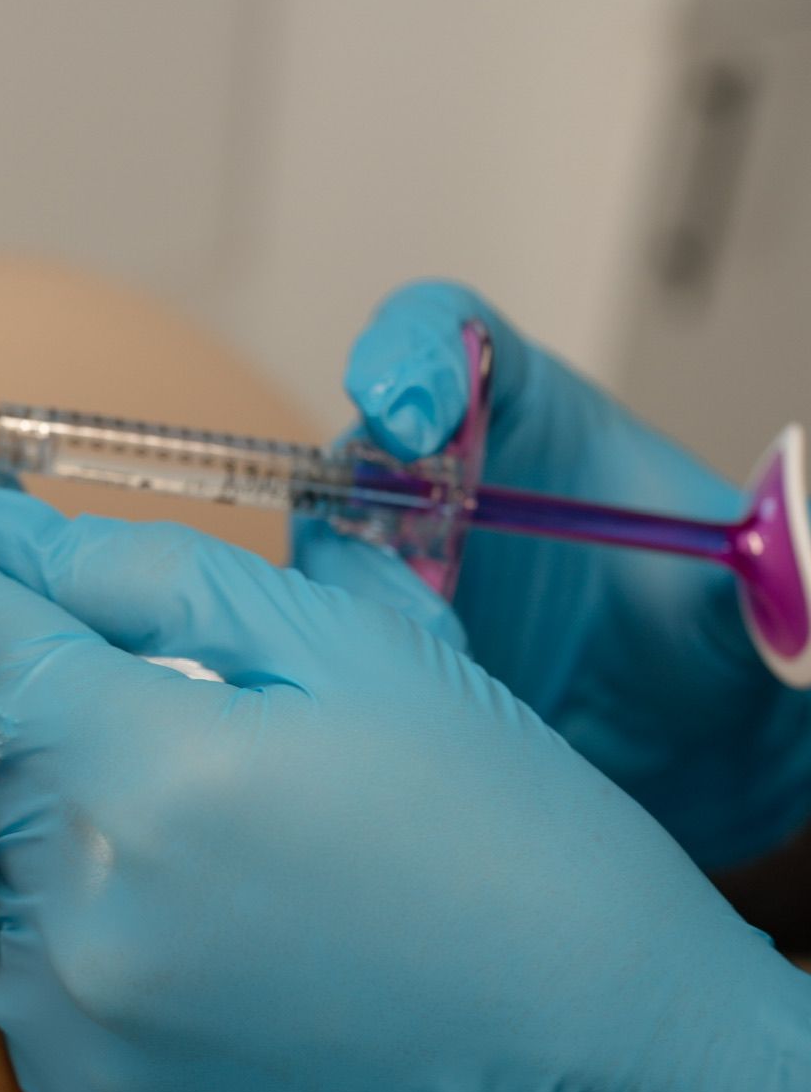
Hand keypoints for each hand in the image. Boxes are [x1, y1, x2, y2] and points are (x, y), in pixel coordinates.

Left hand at [0, 478, 810, 1091]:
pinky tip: (226, 939)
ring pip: (16, 868)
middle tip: (195, 710)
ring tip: (237, 844)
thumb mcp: (358, 651)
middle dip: (60, 705)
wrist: (599, 1076)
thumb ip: (154, 575)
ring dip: (83, 826)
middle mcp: (79, 910)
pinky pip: (49, 983)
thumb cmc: (502, 838)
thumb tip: (5, 535)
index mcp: (143, 768)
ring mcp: (79, 1031)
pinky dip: (103, 938)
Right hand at [327, 281, 810, 870]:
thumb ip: (766, 565)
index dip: (412, 351)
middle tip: (421, 583)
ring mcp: (404, 570)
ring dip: (359, 599)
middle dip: (364, 502)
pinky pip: (327, 643)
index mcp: (527, 421)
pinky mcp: (381, 651)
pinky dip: (355, 667)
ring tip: (443, 655)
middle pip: (356, 449)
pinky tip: (423, 706)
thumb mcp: (747, 597)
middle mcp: (445, 483)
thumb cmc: (720, 641)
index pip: (444, 337)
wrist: (699, 754)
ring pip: (328, 552)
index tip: (413, 408)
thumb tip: (788, 550)